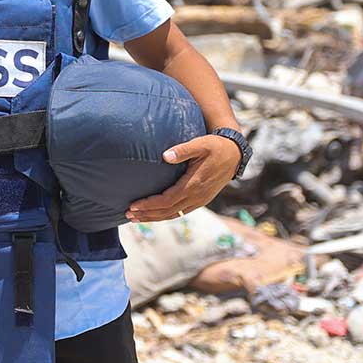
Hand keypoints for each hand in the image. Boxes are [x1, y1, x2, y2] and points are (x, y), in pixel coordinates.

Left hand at [126, 134, 240, 222]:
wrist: (235, 155)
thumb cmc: (215, 147)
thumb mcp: (200, 144)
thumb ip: (183, 150)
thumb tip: (165, 156)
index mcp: (194, 185)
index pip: (167, 201)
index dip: (149, 205)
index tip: (133, 206)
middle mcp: (196, 196)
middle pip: (167, 212)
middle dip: (147, 215)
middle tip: (128, 215)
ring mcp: (200, 200)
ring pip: (174, 215)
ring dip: (154, 217)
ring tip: (137, 218)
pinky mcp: (201, 200)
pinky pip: (180, 212)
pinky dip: (166, 215)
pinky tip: (155, 214)